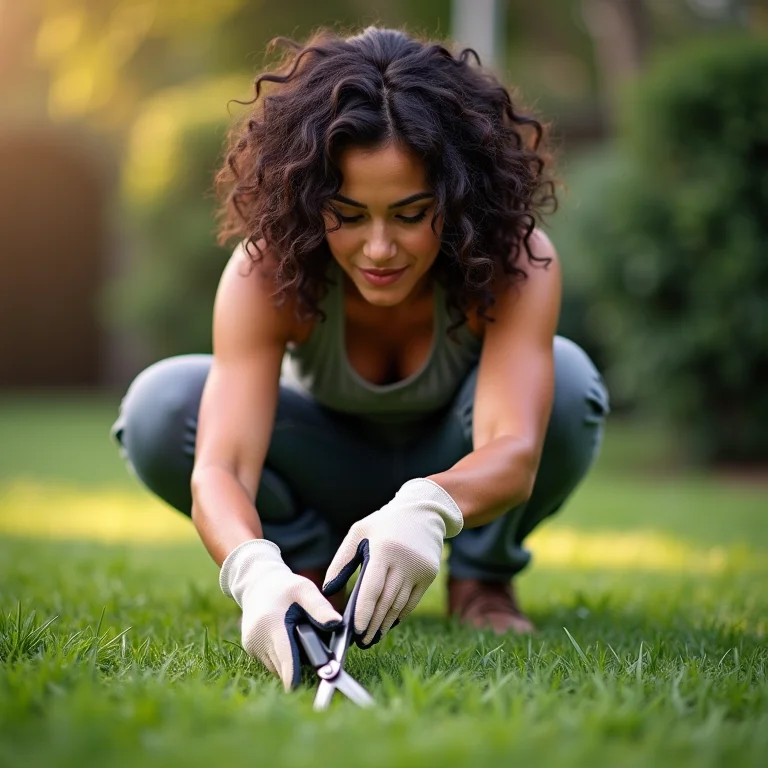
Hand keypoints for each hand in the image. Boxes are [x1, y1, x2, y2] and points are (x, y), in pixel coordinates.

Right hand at [220, 539, 341, 689]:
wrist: (256, 583)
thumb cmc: (284, 586)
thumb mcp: (304, 589)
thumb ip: (320, 607)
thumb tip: (337, 624)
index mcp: (271, 624)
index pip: (285, 658)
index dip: (295, 676)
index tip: (305, 688)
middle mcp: (258, 639)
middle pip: (284, 667)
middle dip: (301, 664)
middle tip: (317, 651)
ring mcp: (252, 646)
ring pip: (278, 667)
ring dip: (291, 662)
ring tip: (301, 641)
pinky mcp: (250, 649)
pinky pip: (271, 662)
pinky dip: (283, 657)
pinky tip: (290, 641)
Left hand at [323, 478, 462, 646]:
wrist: (423, 512)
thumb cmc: (383, 523)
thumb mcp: (358, 533)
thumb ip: (341, 561)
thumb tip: (328, 589)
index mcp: (384, 549)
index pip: (372, 588)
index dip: (363, 612)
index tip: (354, 630)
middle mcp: (404, 561)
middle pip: (386, 601)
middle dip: (372, 624)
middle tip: (360, 641)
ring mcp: (419, 569)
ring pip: (399, 605)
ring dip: (384, 624)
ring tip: (371, 637)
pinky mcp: (429, 574)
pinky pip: (411, 601)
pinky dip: (398, 614)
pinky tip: (387, 623)